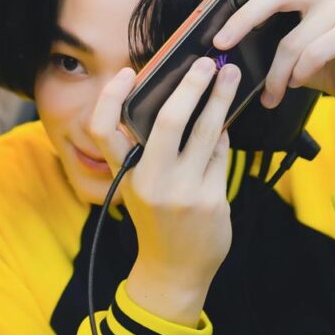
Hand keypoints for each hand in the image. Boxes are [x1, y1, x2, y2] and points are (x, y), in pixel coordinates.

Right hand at [87, 58, 240, 325]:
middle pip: (167, 121)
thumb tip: (177, 101)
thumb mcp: (140, 187)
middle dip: (189, 86)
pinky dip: (224, 136)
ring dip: (219, 98)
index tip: (125, 72)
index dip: (110, 98)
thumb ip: (148, 151)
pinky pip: (221, 154)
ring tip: (230, 76)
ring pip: (205, 131)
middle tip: (203, 63)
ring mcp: (183, 190)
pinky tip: (226, 124)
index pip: (103, 130)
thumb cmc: (157, 220)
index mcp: (125, 174)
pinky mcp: (211, 198)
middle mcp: (150, 180)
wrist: (174, 270)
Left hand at [213, 0, 334, 158]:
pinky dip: (299, 74)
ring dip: (276, 74)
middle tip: (221, 44)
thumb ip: (259, 30)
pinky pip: (313, 54)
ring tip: (270, 93)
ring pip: (292, 41)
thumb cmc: (315, 64)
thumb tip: (218, 40)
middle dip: (241, 21)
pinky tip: (296, 83)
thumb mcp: (280, 43)